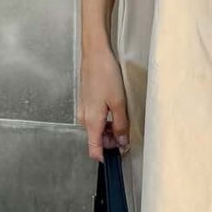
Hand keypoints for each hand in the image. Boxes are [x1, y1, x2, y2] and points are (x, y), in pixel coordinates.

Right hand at [77, 41, 130, 161]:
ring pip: (97, 129)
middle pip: (97, 140)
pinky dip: (105, 120)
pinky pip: (95, 119)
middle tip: (128, 135)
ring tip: (123, 121)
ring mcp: (83, 110)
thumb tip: (122, 142)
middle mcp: (84, 118)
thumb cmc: (106, 75)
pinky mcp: (86, 103)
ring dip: (110, 130)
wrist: (95, 55)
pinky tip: (115, 111)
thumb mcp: (119, 103)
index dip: (106, 156)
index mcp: (91, 122)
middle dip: (112, 141)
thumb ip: (121, 125)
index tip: (119, 156)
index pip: (94, 150)